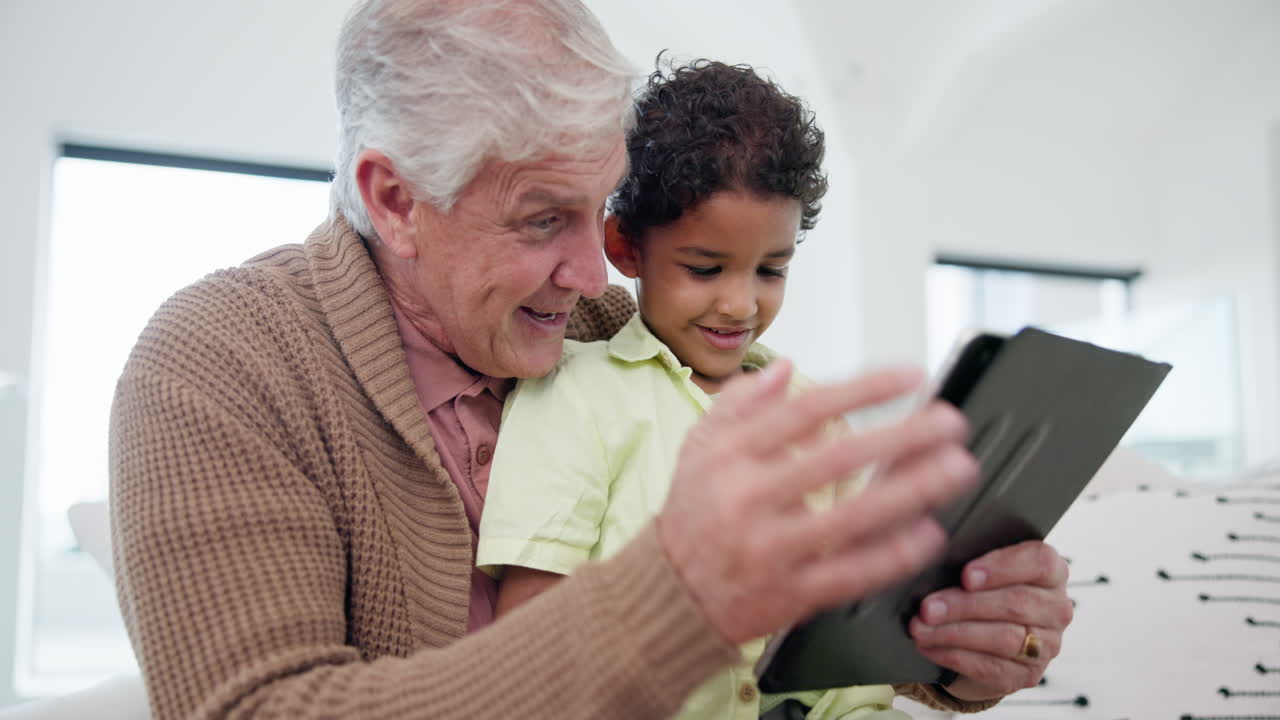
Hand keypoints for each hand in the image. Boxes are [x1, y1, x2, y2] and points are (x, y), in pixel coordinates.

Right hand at [656, 359, 977, 645]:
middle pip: (837, 460)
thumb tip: (785, 367)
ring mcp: (771, 551)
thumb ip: (740, 403)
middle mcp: (748, 501)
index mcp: (728, 457)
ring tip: (956, 467)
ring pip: (853, 518)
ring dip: (912, 491)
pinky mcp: (790, 595)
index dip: (864, 390)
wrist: (671, 597)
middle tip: (949, 421)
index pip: (805, 410)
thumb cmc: (693, 514)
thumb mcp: (698, 447)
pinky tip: (928, 532)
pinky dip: (893, 555)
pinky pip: (851, 573)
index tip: (910, 376)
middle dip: (902, 437)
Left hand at [908, 540, 1072, 699]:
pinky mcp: (1028, 674)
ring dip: (955, 633)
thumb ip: (971, 559)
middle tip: (928, 607)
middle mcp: (1056, 608)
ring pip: (1004, 638)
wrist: (984, 637)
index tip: (966, 575)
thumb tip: (936, 558)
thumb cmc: (982, 590)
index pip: (1039, 563)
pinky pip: (992, 667)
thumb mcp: (980, 569)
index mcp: (1051, 572)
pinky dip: (954, 656)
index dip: (1002, 568)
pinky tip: (930, 647)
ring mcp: (1047, 645)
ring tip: (921, 628)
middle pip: (1016, 603)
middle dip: (965, 605)